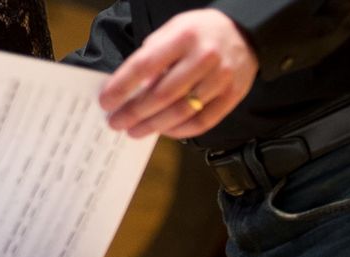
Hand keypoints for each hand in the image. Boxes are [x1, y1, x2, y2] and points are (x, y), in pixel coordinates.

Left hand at [100, 8, 257, 138]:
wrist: (244, 32)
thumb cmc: (199, 33)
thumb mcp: (171, 31)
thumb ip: (151, 56)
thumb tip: (128, 89)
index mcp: (184, 36)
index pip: (144, 65)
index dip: (121, 87)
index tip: (105, 101)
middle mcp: (204, 57)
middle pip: (162, 94)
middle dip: (133, 113)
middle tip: (116, 122)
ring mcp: (221, 78)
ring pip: (181, 112)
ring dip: (152, 126)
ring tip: (134, 130)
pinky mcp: (233, 95)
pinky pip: (202, 122)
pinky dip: (179, 131)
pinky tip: (163, 131)